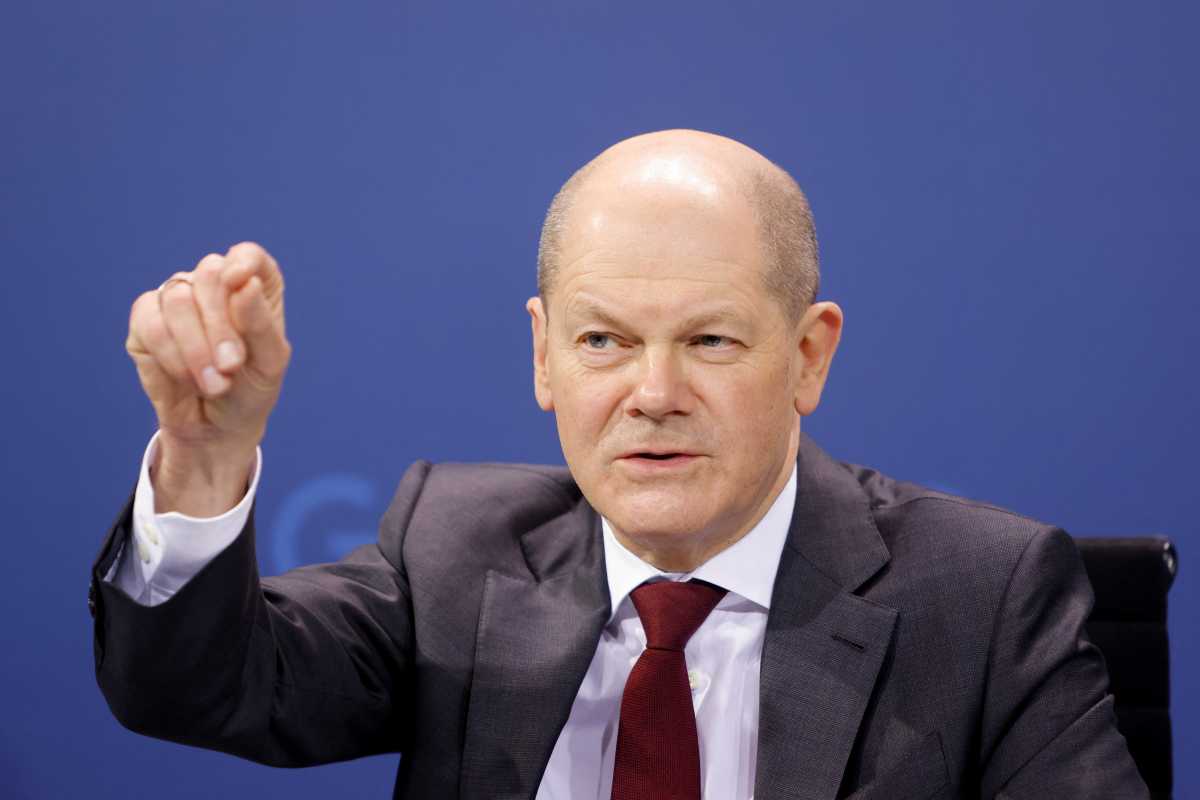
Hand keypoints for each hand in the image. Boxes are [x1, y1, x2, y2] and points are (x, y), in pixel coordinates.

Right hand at [126, 242, 290, 514]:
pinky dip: (172, 356)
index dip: (243, 262)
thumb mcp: (269, 364)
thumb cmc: (250, 390)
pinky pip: (150, 324)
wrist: (216, 428)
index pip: (248, 256)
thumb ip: (261, 323)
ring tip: (215, 384)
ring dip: (197, 348)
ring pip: (178, 299)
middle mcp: (212, 286)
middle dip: (221, 326)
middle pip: (209, 274)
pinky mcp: (145, 321)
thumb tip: (244, 283)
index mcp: (252, 288)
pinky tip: (187, 378)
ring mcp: (176, 299)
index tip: (240, 283)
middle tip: (232, 366)